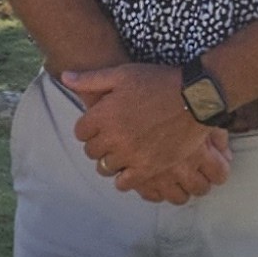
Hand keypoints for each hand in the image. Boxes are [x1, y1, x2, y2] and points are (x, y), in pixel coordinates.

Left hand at [62, 62, 232, 204]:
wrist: (192, 99)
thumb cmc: (156, 82)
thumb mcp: (122, 74)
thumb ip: (91, 79)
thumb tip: (65, 77)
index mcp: (104, 114)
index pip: (81, 132)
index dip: (87, 128)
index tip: (97, 125)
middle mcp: (114, 137)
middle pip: (91, 151)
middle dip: (97, 144)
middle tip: (108, 138)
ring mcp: (131, 155)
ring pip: (105, 168)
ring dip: (110, 161)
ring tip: (119, 152)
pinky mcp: (149, 168)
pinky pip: (125, 183)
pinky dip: (123, 178)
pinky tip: (129, 167)